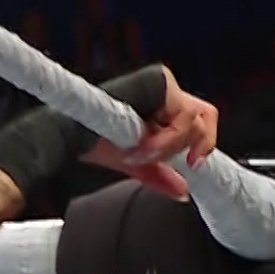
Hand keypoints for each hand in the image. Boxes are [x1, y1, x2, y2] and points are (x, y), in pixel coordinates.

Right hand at [82, 67, 218, 200]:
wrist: (69, 134)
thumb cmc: (93, 142)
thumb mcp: (136, 162)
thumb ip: (160, 175)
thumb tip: (183, 192)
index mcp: (162, 104)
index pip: (200, 118)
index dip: (203, 143)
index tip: (192, 166)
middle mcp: (164, 90)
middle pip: (205, 116)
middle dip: (189, 145)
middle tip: (168, 161)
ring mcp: (161, 84)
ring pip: (193, 119)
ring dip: (168, 146)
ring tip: (140, 154)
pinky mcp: (157, 81)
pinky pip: (180, 115)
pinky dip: (164, 140)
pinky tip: (139, 148)